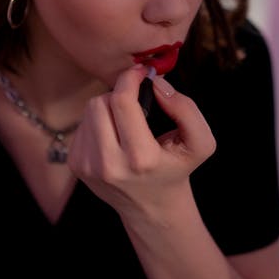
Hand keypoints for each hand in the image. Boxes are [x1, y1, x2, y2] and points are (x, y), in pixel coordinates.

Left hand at [67, 65, 215, 220]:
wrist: (153, 207)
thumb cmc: (177, 168)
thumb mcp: (200, 142)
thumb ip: (185, 109)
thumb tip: (155, 83)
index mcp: (141, 158)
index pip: (121, 102)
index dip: (130, 78)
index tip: (141, 72)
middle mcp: (110, 165)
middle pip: (100, 103)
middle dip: (119, 94)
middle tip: (135, 100)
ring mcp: (89, 167)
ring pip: (90, 111)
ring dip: (108, 107)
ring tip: (126, 121)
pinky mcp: (77, 166)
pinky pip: (82, 125)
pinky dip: (99, 122)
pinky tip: (114, 135)